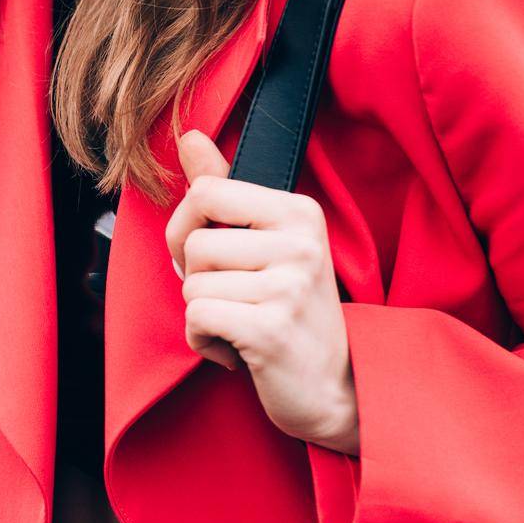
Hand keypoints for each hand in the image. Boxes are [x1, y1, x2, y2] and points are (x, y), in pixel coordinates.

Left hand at [164, 129, 359, 453]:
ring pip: (192, 286)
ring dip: (203, 314)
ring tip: (242, 324)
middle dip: (196, 279)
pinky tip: (238, 350)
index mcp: (299, 211)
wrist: (336, 387)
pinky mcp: (271, 331)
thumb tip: (188, 136)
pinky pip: (197, 320)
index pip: (206, 192)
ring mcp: (288, 287)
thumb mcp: (264, 241)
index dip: (187, 227)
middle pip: (193, 243)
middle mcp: (300, 243)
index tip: (211, 255)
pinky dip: (204, 342)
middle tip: (233, 298)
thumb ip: (224, 189)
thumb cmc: (290, 309)